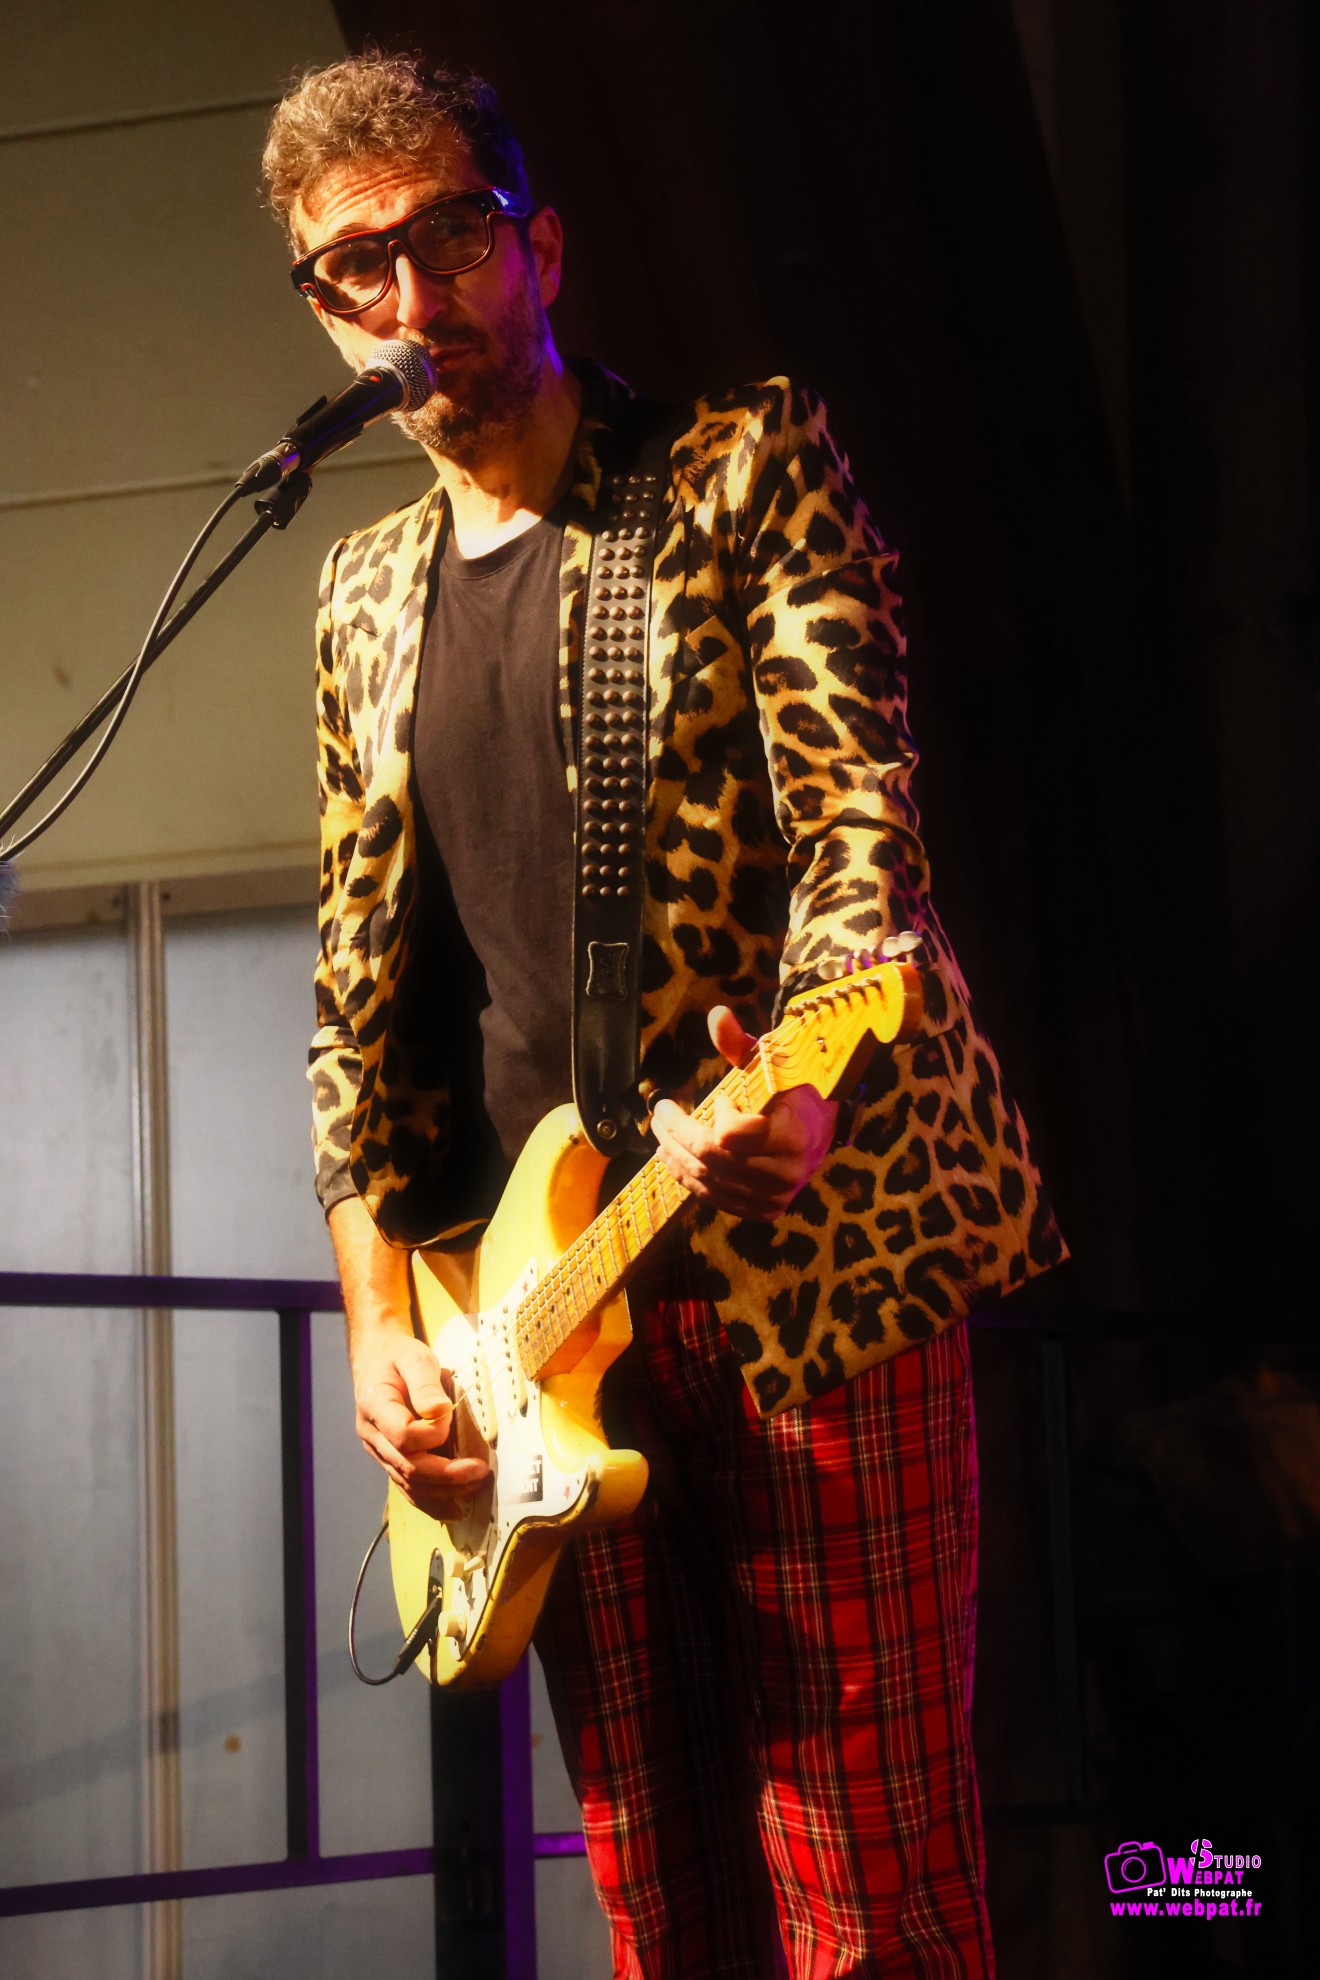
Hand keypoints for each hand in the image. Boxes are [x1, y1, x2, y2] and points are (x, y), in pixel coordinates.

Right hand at [353, 1332, 489, 1519]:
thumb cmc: (398, 1357)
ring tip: (475, 1487)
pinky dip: (431, 1501)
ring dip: (443, 1491)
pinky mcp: (390, 1459)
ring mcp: (379, 1451)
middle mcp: (372, 1435)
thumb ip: (425, 1383)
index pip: (401, 1434)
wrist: (377, 1361)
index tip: (451, 1419)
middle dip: (445, 1474)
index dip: (430, 1435)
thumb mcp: (414, 1357)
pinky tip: (455, 1508)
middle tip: (479, 1471)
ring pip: (407, 1482)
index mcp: (375, 1406)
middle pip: (407, 1465)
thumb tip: (440, 1412)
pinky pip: (407, 1486)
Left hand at [651, 1006, 837, 1220]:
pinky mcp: (763, 1211)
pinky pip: (714, 1198)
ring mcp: (774, 1197)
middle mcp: (785, 1173)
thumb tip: (716, 1014)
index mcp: (792, 1135)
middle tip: (659, 1113)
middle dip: (677, 1134)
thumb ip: (740, 1044)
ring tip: (659, 1135)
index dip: (719, 1115)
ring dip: (675, 1156)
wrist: (819, 1131)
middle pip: (712, 1158)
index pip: (733, 1135)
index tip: (721, 1097)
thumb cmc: (791, 1090)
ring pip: (707, 1181)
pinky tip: (672, 1158)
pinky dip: (688, 1178)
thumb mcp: (769, 1063)